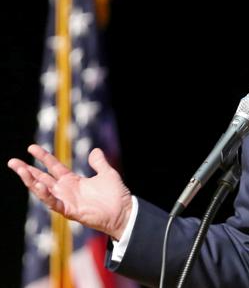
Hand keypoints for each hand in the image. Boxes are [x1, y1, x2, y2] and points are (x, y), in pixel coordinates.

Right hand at [7, 144, 132, 239]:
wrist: (124, 212)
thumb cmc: (116, 195)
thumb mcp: (107, 174)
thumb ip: (99, 163)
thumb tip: (95, 150)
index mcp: (73, 181)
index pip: (53, 167)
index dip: (43, 157)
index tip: (31, 147)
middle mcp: (66, 190)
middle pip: (42, 178)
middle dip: (27, 170)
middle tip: (12, 161)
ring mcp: (66, 200)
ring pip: (43, 190)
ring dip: (31, 181)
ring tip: (20, 170)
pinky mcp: (70, 211)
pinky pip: (54, 203)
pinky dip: (45, 195)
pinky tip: (38, 185)